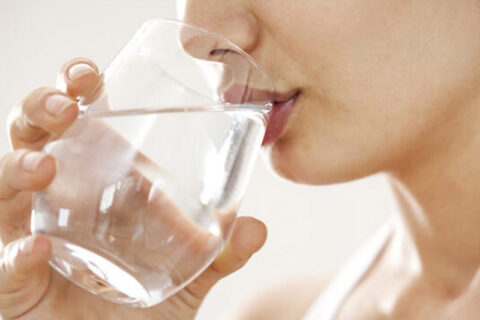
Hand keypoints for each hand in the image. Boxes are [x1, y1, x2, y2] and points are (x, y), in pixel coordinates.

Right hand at [0, 58, 266, 319]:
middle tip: (65, 106)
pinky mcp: (10, 279)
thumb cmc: (139, 301)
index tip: (91, 74)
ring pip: (0, 186)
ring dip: (17, 168)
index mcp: (93, 179)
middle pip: (31, 136)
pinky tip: (38, 249)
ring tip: (45, 167)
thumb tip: (257, 229)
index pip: (74, 120)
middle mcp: (53, 197)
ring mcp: (23, 233)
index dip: (73, 89)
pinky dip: (16, 255)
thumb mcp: (185, 273)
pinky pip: (3, 262)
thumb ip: (220, 253)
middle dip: (39, 110)